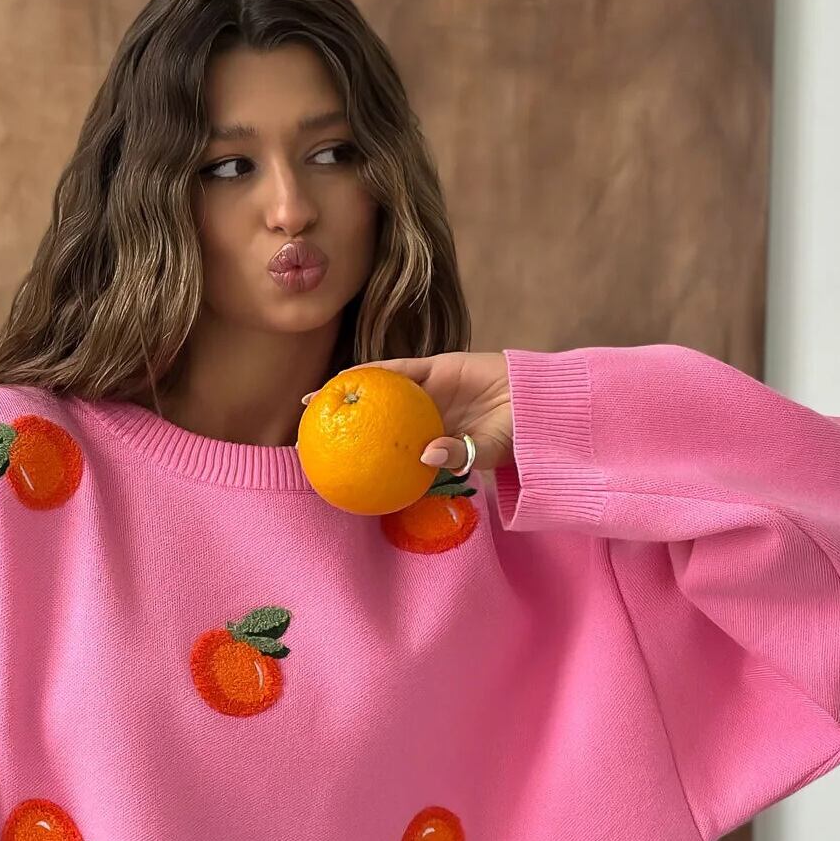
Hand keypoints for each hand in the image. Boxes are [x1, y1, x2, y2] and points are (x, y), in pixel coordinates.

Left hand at [303, 352, 512, 476]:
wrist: (537, 405)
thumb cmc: (512, 438)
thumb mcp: (483, 454)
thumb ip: (456, 455)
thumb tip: (426, 456)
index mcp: (425, 446)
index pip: (382, 455)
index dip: (355, 460)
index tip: (325, 472)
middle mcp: (418, 421)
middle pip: (370, 423)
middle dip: (338, 427)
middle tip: (303, 436)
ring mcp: (426, 395)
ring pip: (378, 393)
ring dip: (347, 393)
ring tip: (314, 399)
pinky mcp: (437, 368)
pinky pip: (401, 370)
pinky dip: (376, 372)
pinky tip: (352, 375)